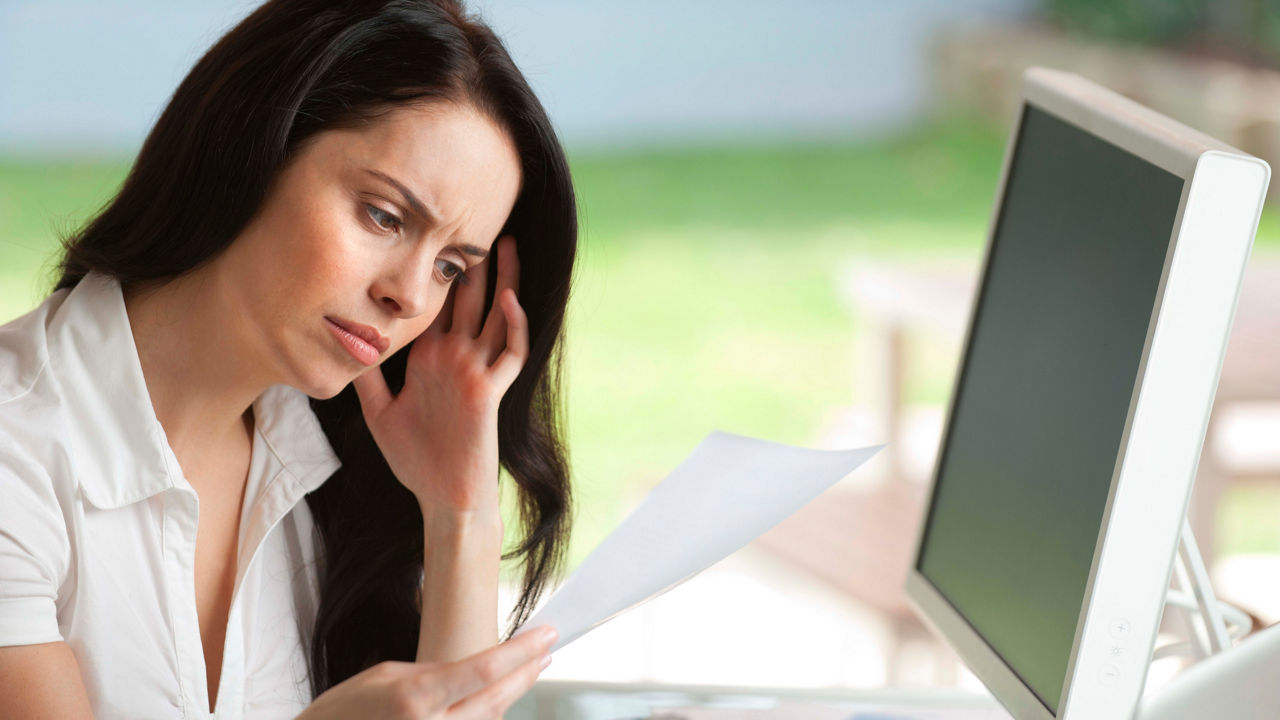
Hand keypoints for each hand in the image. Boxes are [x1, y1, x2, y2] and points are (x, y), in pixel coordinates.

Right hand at [295, 625, 555, 719]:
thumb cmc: (343, 712)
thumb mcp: (384, 675)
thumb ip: (434, 673)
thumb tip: (472, 671)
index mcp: (416, 699)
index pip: (485, 670)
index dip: (522, 651)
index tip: (547, 633)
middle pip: (497, 698)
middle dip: (526, 672)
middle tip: (546, 650)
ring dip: (513, 695)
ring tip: (531, 669)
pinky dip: (489, 715)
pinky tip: (499, 700)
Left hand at [353, 235, 527, 515]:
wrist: (442, 498)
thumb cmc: (417, 461)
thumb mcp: (380, 413)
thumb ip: (367, 379)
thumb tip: (341, 349)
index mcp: (433, 358)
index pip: (440, 305)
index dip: (440, 272)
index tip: (435, 236)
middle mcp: (458, 358)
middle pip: (471, 299)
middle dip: (476, 262)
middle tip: (479, 219)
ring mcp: (477, 373)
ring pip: (498, 317)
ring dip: (505, 281)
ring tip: (509, 246)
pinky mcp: (489, 392)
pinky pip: (510, 355)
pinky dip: (513, 327)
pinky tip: (509, 301)